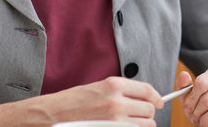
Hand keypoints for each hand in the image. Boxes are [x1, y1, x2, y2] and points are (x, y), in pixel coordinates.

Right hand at [0, 76, 163, 125]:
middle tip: (138, 115)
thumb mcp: (98, 88)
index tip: (159, 101)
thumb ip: (121, 90)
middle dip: (147, 113)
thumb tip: (144, 96)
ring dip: (141, 125)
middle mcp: (116, 103)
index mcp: (114, 85)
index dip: (156, 97)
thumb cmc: (71, 102)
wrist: (49, 116)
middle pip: (149, 110)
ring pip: (145, 125)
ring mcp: (114, 121)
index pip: (148, 91)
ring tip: (129, 123)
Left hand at [178, 66, 207, 126]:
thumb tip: (183, 75)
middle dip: (197, 113)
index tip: (188, 107)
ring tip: (203, 123)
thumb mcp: (193, 96)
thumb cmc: (207, 105)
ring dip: (206, 121)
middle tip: (195, 118)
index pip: (202, 82)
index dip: (191, 99)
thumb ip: (185, 86)